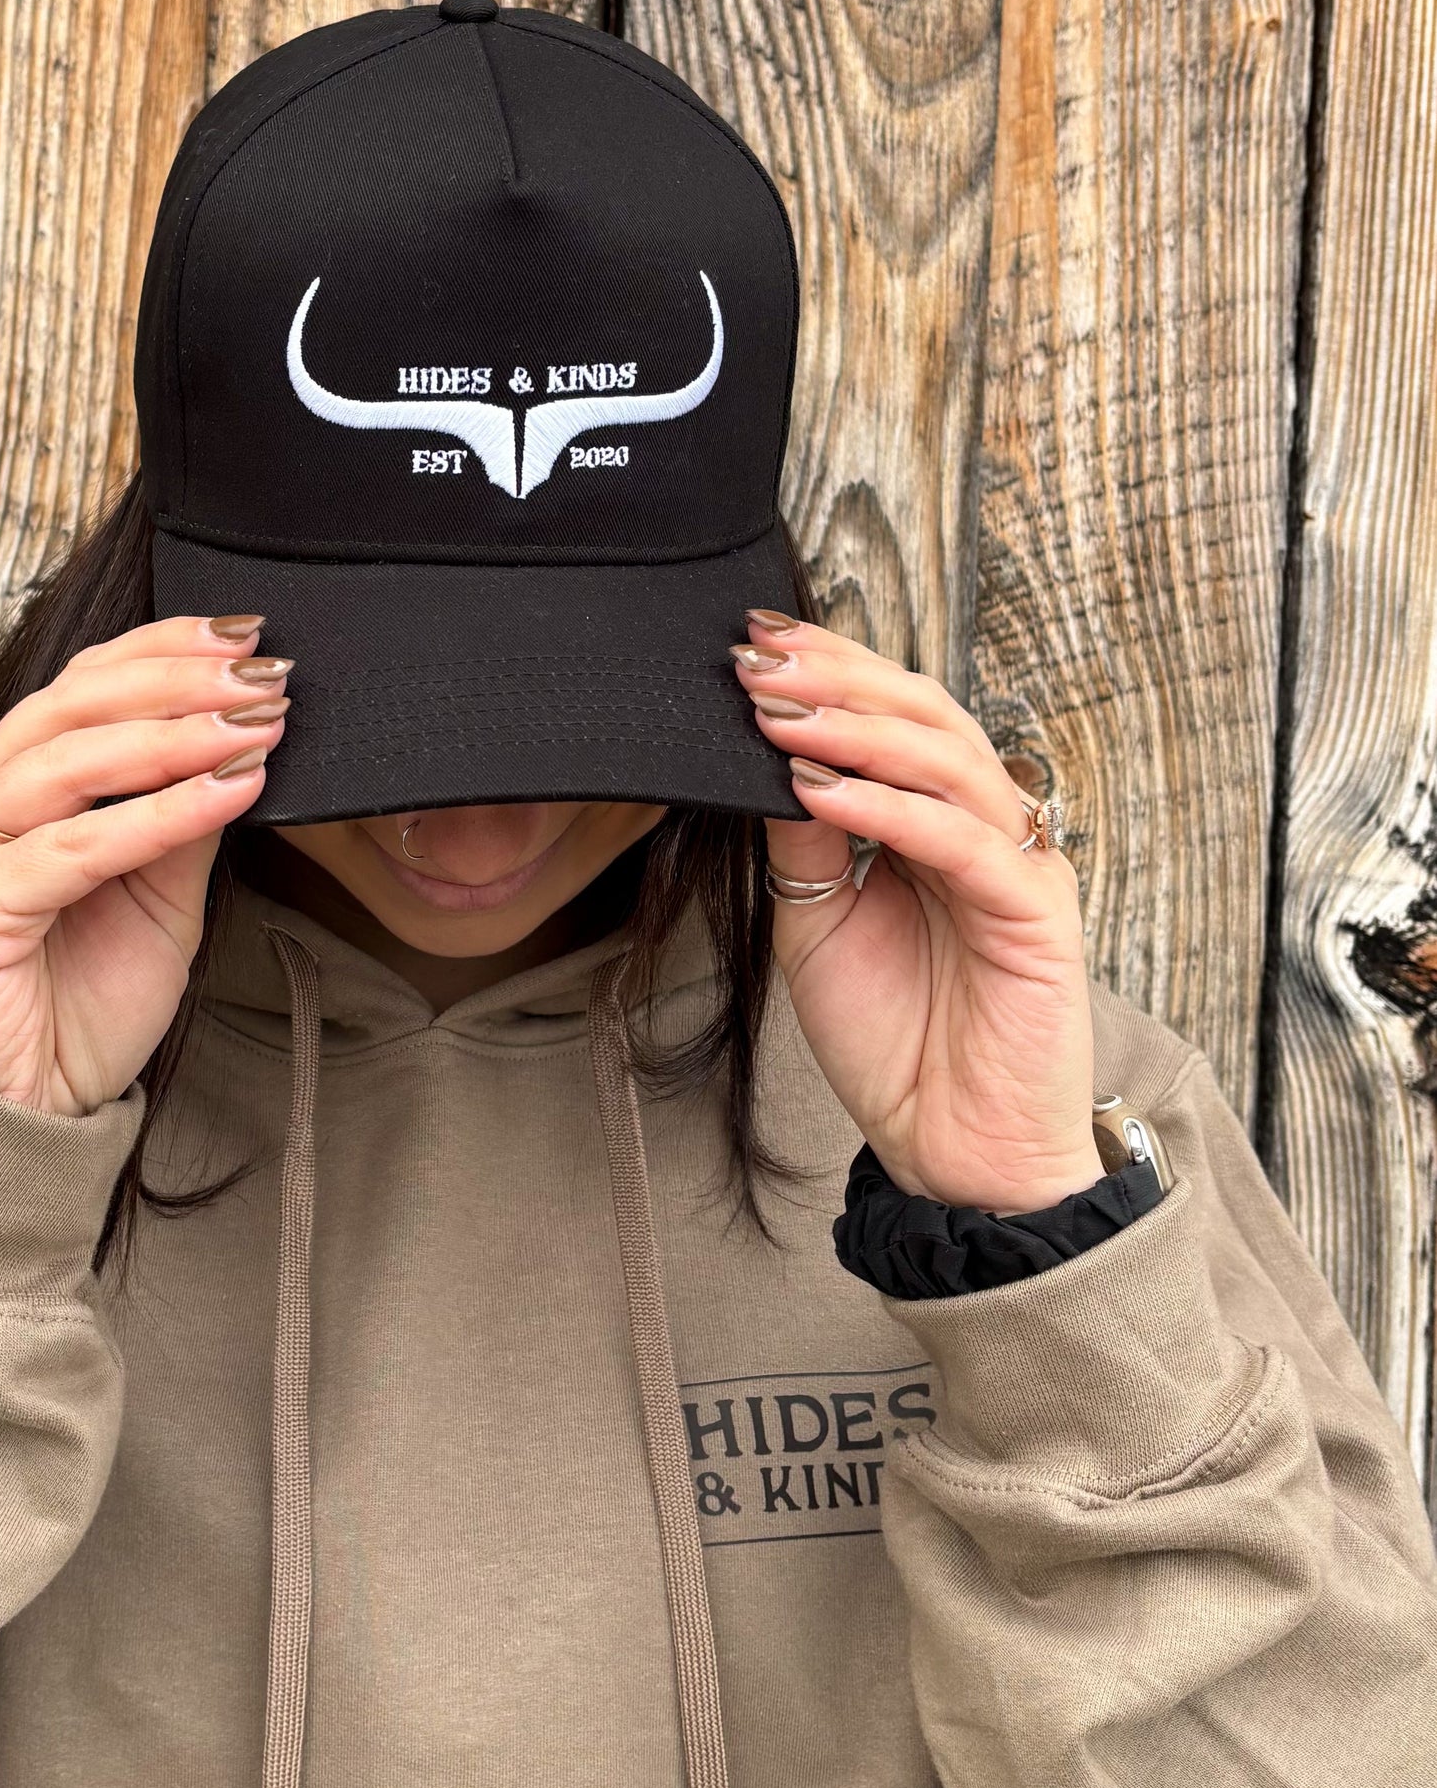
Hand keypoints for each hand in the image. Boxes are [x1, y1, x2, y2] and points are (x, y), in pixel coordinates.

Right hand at [0, 616, 290, 1114]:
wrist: (16, 1117)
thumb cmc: (73, 1008)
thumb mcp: (156, 898)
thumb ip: (181, 820)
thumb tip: (240, 741)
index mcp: (5, 784)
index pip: (82, 685)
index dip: (164, 650)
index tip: (247, 635)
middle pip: (73, 703)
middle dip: (177, 679)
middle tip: (262, 673)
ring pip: (71, 762)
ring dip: (174, 736)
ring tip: (254, 725)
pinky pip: (77, 846)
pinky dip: (160, 814)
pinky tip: (226, 791)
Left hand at [731, 613, 1099, 1211]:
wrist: (950, 1150)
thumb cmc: (895, 1041)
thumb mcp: (815, 923)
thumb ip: (801, 840)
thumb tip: (767, 752)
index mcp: (935, 820)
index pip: (891, 715)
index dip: (830, 669)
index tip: (753, 638)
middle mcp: (983, 827)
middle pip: (926, 715)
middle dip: (839, 678)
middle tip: (760, 658)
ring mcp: (1015, 863)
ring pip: (947, 761)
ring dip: (857, 730)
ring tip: (780, 716)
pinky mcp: (1035, 912)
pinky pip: (959, 840)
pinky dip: (889, 808)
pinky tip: (825, 792)